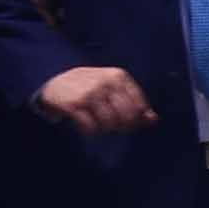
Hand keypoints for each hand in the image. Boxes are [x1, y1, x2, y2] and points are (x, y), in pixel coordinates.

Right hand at [34, 61, 153, 136]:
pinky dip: (89, 131)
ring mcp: (90, 93)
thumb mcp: (112, 88)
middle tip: (110, 125)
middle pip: (127, 117)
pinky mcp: (74, 104)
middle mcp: (106, 82)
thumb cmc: (89, 87)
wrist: (53, 80)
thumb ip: (134, 102)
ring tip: (96, 123)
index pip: (139, 106)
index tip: (126, 122)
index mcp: (119, 76)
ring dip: (104, 129)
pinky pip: (91, 128)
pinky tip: (84, 125)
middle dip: (121, 126)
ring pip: (109, 124)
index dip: (136, 120)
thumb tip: (154, 120)